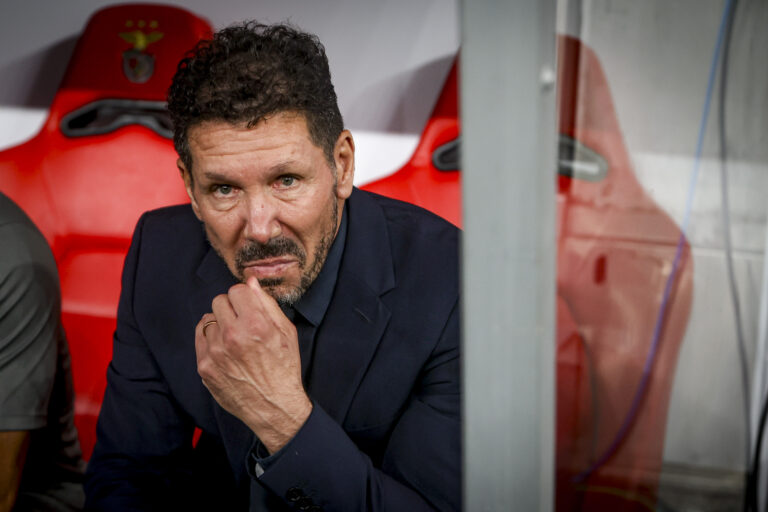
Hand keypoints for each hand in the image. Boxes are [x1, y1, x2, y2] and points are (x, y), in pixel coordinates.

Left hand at [195, 277, 311, 453]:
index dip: (245, 297)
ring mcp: (215, 353)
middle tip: (243, 322)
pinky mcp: (204, 366)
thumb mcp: (286, 333)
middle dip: (232, 308)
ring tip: (234, 338)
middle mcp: (232, 337)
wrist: (274, 407)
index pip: (237, 290)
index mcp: (256, 325)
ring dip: (221, 323)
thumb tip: (250, 282)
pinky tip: (224, 346)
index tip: (249, 306)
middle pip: (219, 301)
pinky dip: (210, 337)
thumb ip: (267, 304)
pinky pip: (200, 336)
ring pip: (209, 318)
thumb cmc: (284, 369)